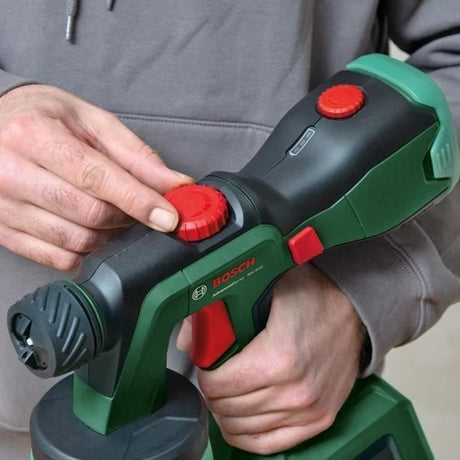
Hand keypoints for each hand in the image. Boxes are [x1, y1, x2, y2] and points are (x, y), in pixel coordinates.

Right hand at [0, 84, 192, 269]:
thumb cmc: (43, 118)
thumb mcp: (92, 122)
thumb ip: (136, 156)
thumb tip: (175, 184)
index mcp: (34, 135)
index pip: (97, 179)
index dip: (139, 201)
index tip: (169, 217)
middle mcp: (10, 172)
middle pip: (91, 215)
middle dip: (126, 216)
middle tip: (134, 205)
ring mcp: (3, 207)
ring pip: (77, 241)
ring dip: (107, 234)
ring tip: (108, 211)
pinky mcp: (3, 231)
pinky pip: (58, 258)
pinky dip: (84, 250)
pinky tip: (86, 228)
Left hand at [177, 263, 364, 454]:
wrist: (352, 308)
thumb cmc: (312, 296)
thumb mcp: (264, 290)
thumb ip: (222, 312)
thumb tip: (189, 337)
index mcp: (277, 359)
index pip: (218, 385)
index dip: (205, 374)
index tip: (207, 365)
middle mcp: (293, 392)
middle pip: (227, 408)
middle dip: (213, 392)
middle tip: (215, 376)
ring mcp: (307, 410)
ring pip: (243, 429)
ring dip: (226, 413)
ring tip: (225, 395)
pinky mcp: (318, 419)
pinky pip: (269, 445)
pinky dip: (246, 437)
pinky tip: (237, 423)